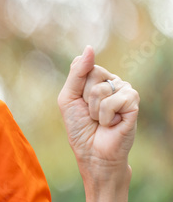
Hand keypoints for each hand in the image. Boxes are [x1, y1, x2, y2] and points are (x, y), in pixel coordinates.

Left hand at [57, 45, 138, 176]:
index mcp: (97, 78)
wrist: (93, 153)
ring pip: (100, 89)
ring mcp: (125, 90)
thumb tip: (90, 48)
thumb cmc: (80, 127)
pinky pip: (112, 101)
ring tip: (101, 120)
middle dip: (84, 98)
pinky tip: (112, 123)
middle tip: (90, 113)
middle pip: (92, 74)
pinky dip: (106, 116)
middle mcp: (113, 81)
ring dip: (94, 110)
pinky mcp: (134, 102)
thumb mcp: (68, 97)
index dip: (75, 87)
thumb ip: (77, 72)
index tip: (79, 102)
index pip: (83, 66)